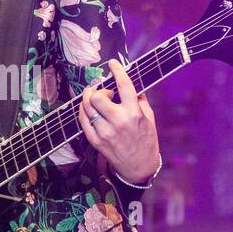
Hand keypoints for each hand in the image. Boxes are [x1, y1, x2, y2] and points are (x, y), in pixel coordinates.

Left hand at [76, 58, 159, 182]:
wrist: (139, 167)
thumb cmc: (146, 140)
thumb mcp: (149, 119)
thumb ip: (140, 100)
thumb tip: (132, 82)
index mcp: (134, 114)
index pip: (124, 86)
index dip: (117, 71)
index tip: (113, 63)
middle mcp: (119, 122)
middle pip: (98, 97)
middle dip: (98, 90)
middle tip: (104, 92)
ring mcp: (105, 132)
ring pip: (87, 107)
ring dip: (88, 98)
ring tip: (94, 97)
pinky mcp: (95, 141)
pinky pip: (83, 120)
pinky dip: (84, 111)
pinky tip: (89, 109)